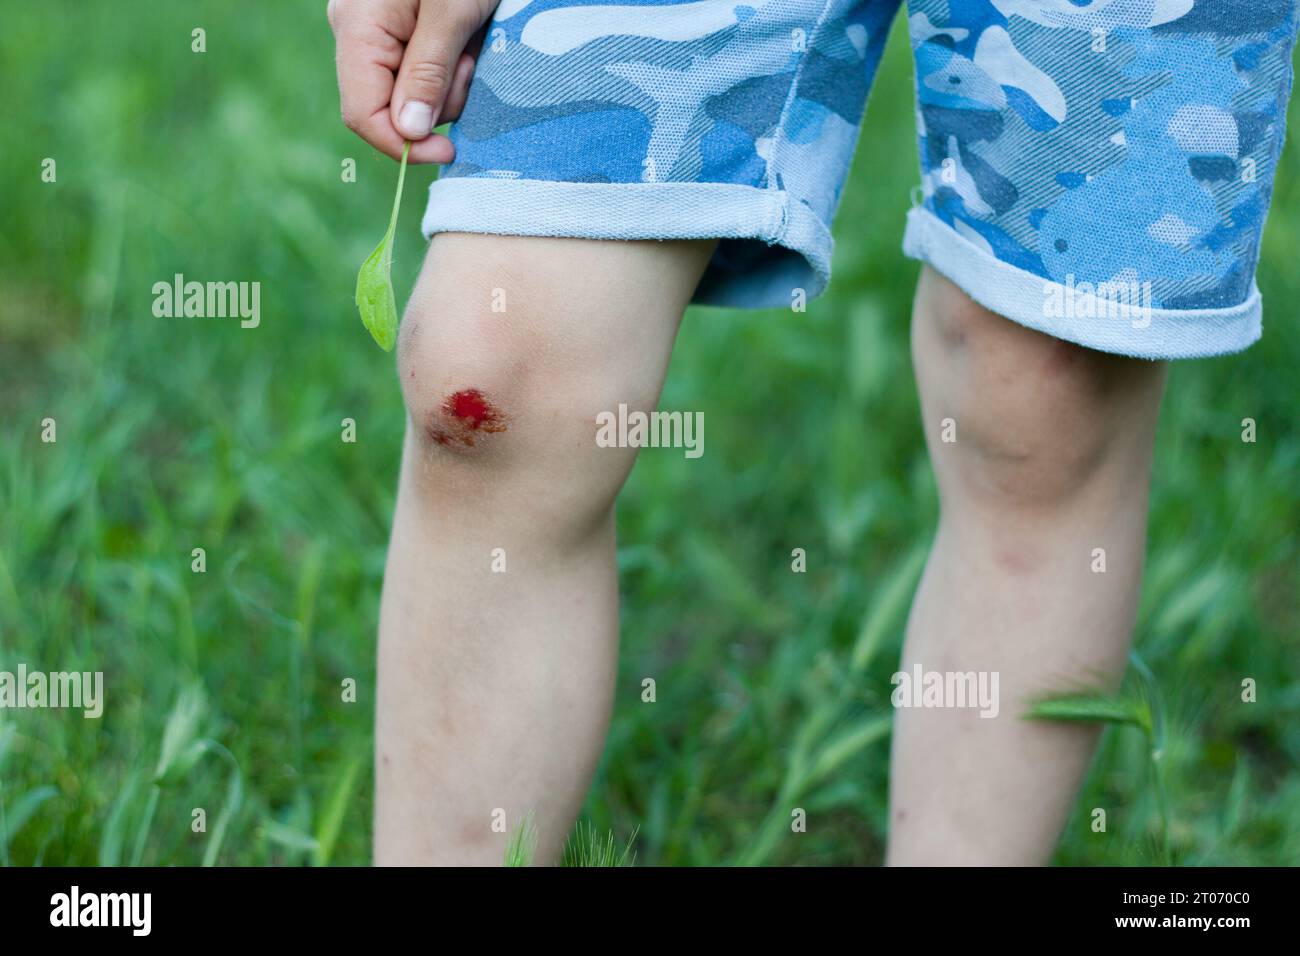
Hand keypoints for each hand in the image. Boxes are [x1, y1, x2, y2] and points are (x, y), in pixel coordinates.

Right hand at [328, 0, 495, 162]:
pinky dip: (451, 69)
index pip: (363, 113)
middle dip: (438, 103)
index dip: (403, 144)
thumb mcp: (451, 14)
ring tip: (472, 42)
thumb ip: (428, 72)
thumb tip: (410, 132)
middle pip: (390, 107)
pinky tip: (468, 39)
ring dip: (451, 83)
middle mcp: (357, 32)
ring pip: (412, 93)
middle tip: (471, 64)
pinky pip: (423, 72)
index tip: (448, 151)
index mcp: (357, 28)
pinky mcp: (401, 29)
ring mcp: (377, 31)